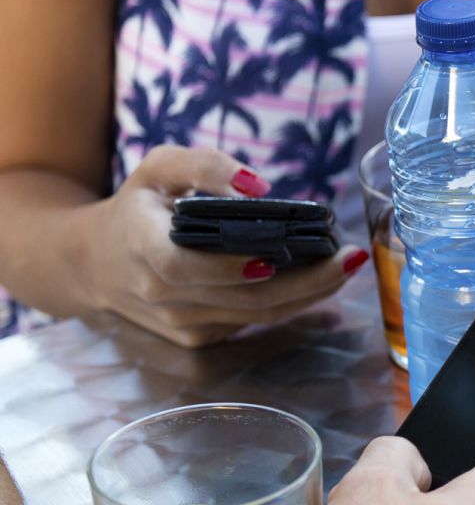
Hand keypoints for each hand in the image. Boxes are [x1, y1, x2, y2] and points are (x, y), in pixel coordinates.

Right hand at [80, 145, 367, 347]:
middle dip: (304, 281)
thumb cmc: (137, 207)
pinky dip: (291, 303)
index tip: (276, 256)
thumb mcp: (158, 169)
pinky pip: (252, 321)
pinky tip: (322, 281)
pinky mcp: (198, 338)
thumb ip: (204, 165)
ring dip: (309, 294)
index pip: (183, 267)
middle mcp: (159, 294)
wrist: (95, 263)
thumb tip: (258, 185)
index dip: (229, 267)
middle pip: (241, 298)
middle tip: (349, 258)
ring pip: (255, 315)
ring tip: (347, 266)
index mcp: (140, 246)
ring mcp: (179, 323)